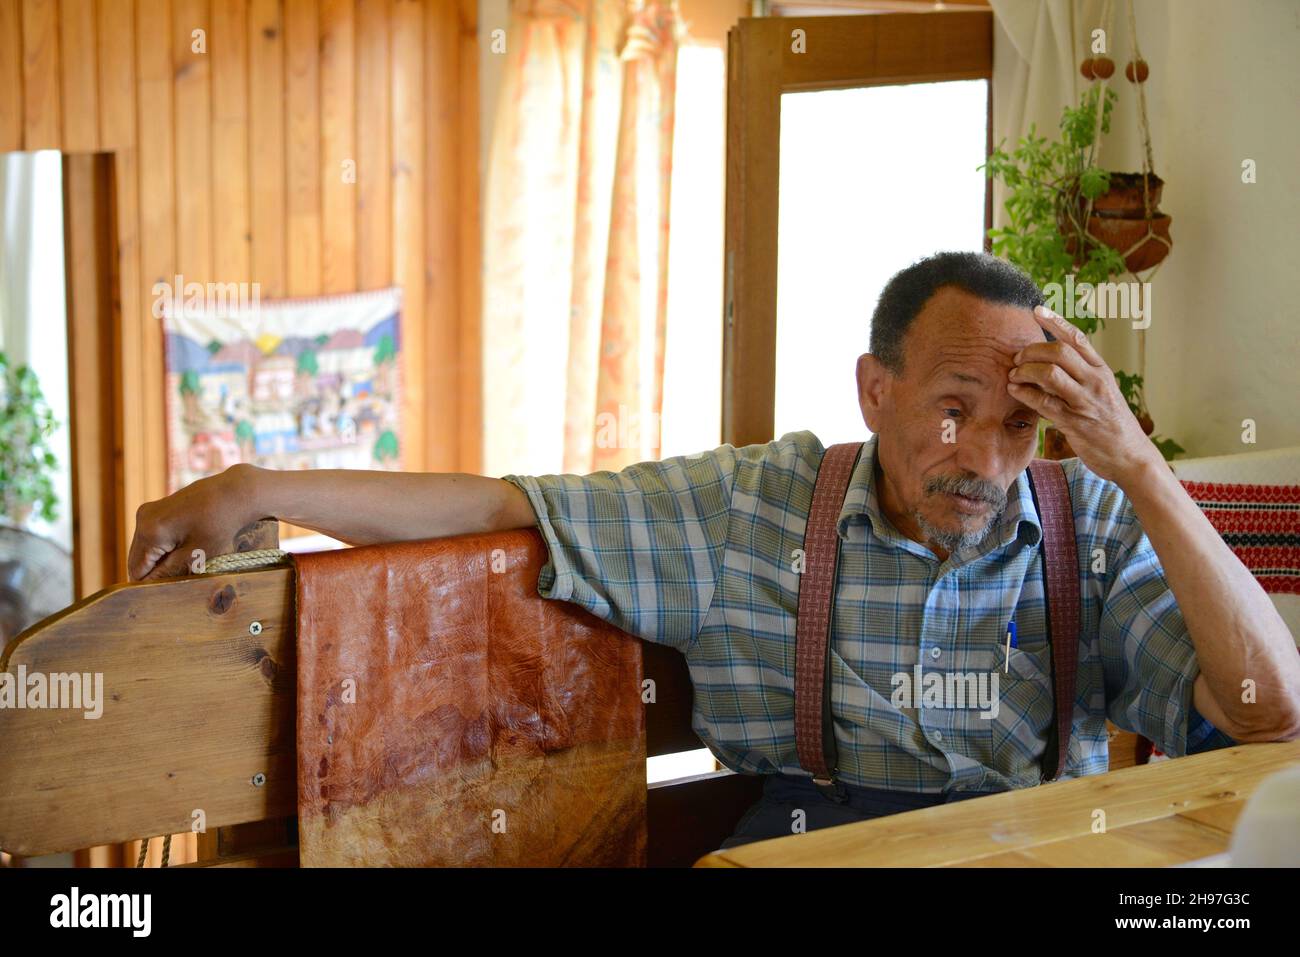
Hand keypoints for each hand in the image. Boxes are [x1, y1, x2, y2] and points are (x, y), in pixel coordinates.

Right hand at [127, 465, 263, 580]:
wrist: (235, 493)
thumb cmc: (219, 524)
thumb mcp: (195, 555)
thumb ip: (167, 573)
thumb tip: (148, 588)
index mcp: (149, 532)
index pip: (137, 571)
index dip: (151, 584)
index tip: (170, 588)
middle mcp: (143, 519)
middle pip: (138, 560)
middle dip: (155, 571)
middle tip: (181, 575)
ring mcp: (148, 511)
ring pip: (145, 549)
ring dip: (160, 559)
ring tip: (187, 558)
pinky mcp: (157, 508)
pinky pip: (152, 536)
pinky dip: (164, 547)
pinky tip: (186, 545)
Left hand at [1007, 305, 1161, 485]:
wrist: (1131, 456)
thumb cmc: (1111, 423)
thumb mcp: (1101, 392)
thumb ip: (1079, 376)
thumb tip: (1048, 363)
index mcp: (1102, 370)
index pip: (1078, 338)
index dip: (1056, 322)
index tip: (1036, 311)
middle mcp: (1095, 381)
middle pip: (1059, 352)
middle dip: (1032, 351)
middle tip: (1017, 359)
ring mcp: (1085, 401)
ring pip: (1050, 374)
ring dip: (1025, 372)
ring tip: (1013, 376)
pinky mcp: (1074, 422)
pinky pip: (1044, 403)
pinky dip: (1024, 394)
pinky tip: (1014, 391)